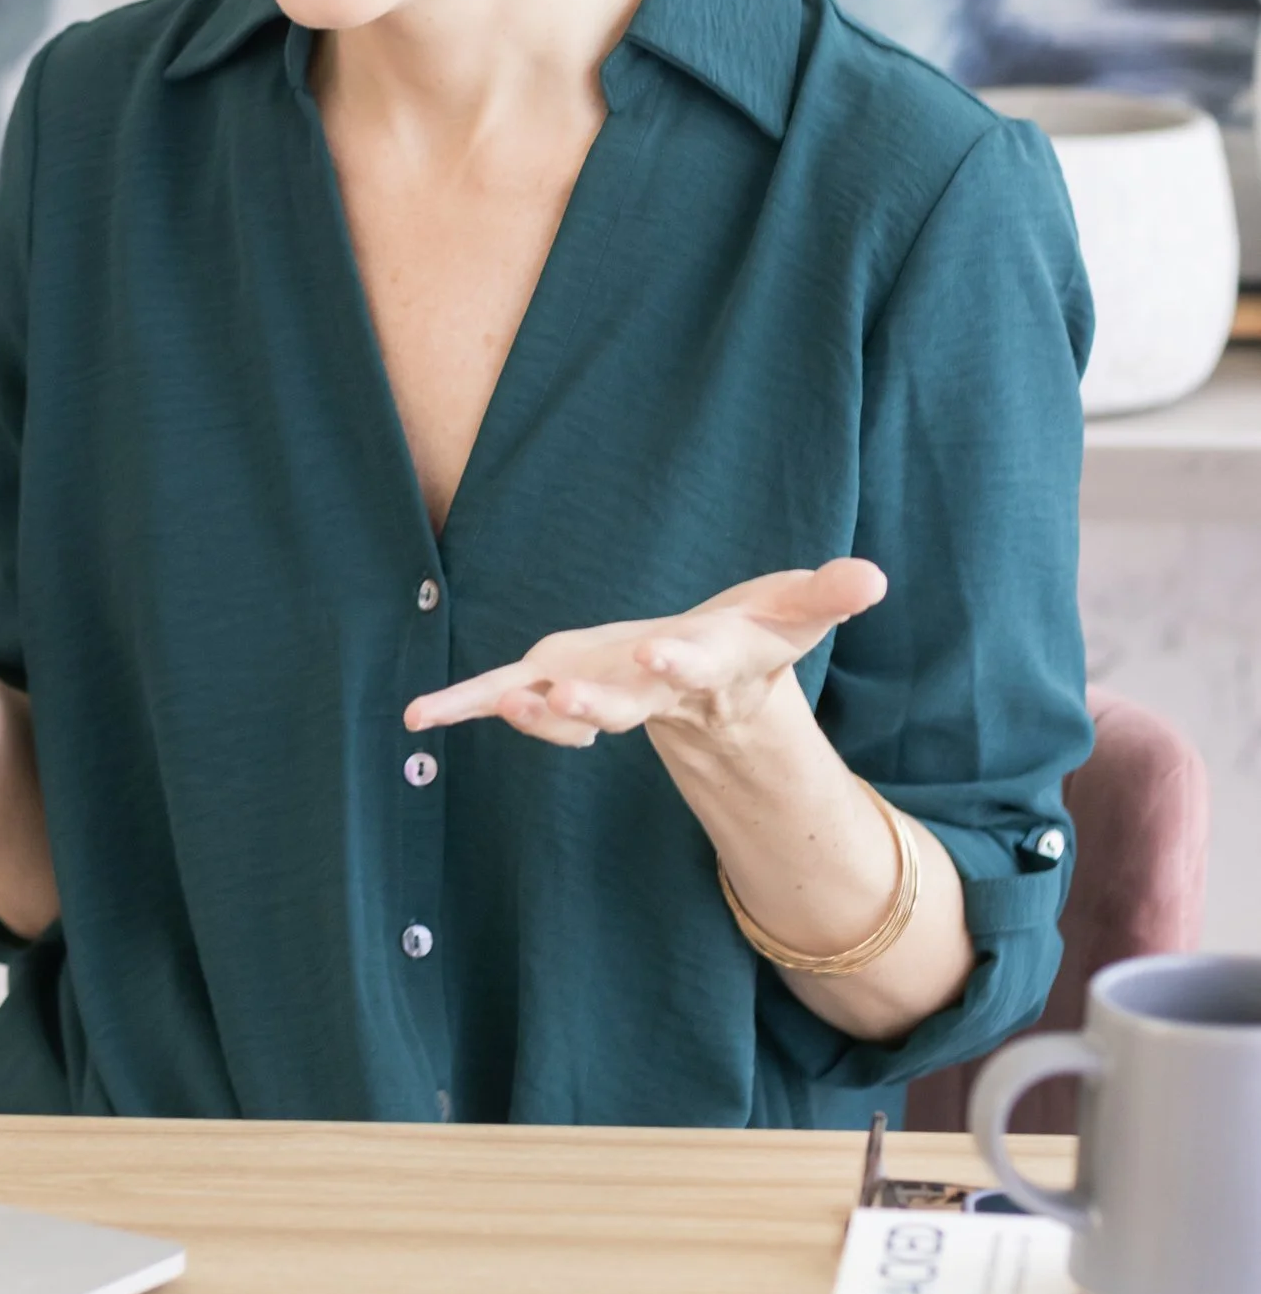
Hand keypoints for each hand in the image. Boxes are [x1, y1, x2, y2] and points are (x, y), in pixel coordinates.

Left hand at [406, 556, 885, 751]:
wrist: (711, 695)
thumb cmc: (756, 638)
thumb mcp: (797, 612)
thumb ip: (829, 594)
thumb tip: (872, 577)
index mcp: (708, 668)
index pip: (697, 667)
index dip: (678, 664)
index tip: (658, 654)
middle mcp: (652, 692)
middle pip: (626, 704)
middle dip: (597, 704)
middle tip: (561, 701)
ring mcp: (605, 694)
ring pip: (568, 712)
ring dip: (533, 714)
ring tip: (495, 705)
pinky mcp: (563, 686)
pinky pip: (512, 698)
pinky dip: (468, 706)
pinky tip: (421, 715)